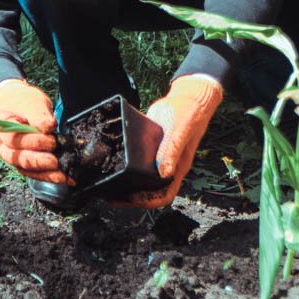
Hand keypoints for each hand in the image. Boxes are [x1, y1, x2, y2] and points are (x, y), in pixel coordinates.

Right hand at [0, 79, 68, 184]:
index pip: (13, 139)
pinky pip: (34, 173)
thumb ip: (38, 113)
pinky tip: (65, 178)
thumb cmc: (21, 101)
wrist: (16, 104)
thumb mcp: (30, 101)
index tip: (51, 140)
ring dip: (46, 174)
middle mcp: (1, 146)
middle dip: (39, 161)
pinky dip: (49, 176)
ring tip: (63, 175)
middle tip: (56, 161)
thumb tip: (48, 126)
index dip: (32, 142)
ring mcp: (12, 156)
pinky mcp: (22, 163)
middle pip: (18, 158)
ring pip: (26, 169)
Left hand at [120, 74, 222, 208]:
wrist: (188, 97)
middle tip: (111, 196)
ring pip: (142, 177)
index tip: (130, 199)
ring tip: (109, 183)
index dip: (147, 202)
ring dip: (127, 182)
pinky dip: (127, 163)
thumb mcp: (180, 132)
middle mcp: (167, 166)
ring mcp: (158, 157)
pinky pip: (138, 160)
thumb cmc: (189, 114)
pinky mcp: (150, 146)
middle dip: (131, 196)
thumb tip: (163, 173)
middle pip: (149, 190)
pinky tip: (114, 160)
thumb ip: (172, 151)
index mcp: (177, 168)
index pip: (164, 195)